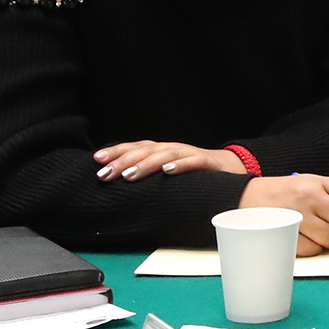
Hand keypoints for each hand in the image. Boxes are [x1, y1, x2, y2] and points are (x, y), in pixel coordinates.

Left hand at [93, 141, 244, 181]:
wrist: (231, 168)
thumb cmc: (193, 172)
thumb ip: (147, 173)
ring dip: (146, 164)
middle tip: (104, 174)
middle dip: (123, 161)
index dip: (117, 152)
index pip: (135, 147)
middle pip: (145, 151)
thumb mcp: (167, 170)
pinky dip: (181, 165)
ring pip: (165, 155)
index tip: (97, 160)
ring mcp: (190, 154)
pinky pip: (193, 162)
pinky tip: (168, 171)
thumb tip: (116, 182)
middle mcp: (172, 149)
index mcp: (161, 150)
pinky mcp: (207, 163)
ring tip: (129, 176)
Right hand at [240, 174, 328, 255]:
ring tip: (327, 239)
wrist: (241, 198)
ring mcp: (297, 215)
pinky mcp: (285, 233)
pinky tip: (311, 243)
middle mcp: (309, 196)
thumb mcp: (307, 184)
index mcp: (318, 182)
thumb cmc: (280, 194)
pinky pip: (312, 249)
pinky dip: (315, 250)